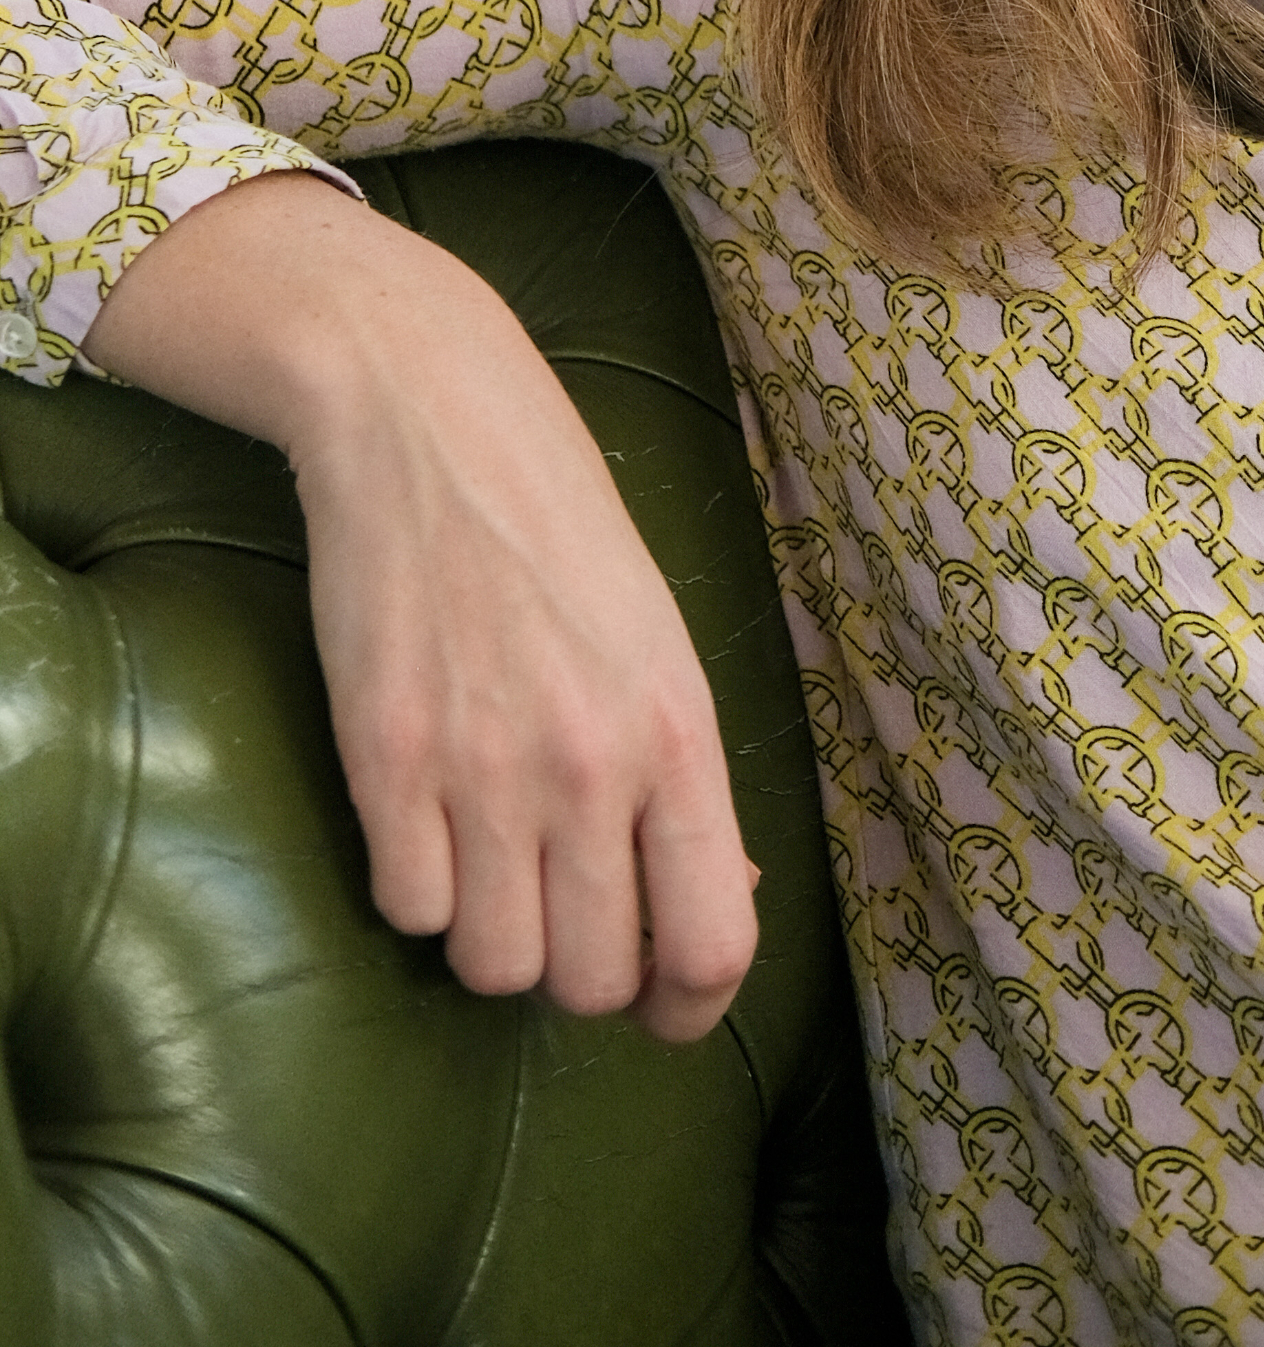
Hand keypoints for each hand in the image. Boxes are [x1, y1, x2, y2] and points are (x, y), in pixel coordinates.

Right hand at [86, 174, 758, 1041]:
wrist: (434, 421)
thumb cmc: (561, 525)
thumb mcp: (658, 638)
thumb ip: (682, 777)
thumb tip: (717, 902)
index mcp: (678, 730)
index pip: (713, 944)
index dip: (690, 1005)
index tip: (663, 1000)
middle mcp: (589, 765)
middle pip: (592, 981)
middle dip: (582, 973)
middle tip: (565, 912)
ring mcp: (481, 768)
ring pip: (494, 967)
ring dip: (492, 936)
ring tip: (490, 860)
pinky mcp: (384, 761)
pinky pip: (404, 912)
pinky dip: (414, 888)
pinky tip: (424, 819)